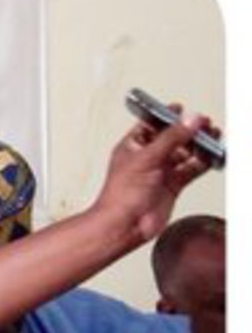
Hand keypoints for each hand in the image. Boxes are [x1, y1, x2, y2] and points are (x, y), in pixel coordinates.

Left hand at [93, 106, 219, 243]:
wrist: (125, 224)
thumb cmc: (120, 195)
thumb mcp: (146, 158)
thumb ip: (172, 138)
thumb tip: (190, 120)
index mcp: (132, 146)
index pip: (150, 124)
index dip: (165, 116)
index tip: (179, 108)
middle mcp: (147, 158)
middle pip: (172, 137)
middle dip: (188, 130)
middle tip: (203, 123)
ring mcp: (160, 171)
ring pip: (185, 152)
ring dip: (199, 144)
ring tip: (212, 136)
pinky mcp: (173, 185)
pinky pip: (192, 169)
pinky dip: (204, 162)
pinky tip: (212, 155)